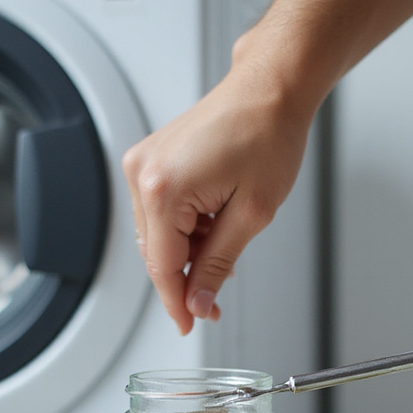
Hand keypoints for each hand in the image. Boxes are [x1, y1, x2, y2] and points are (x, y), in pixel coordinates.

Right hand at [122, 67, 313, 334]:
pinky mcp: (151, 158)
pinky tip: (214, 218)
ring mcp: (144, 163)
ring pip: (157, 234)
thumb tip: (198, 301)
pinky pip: (160, 210)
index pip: (161, 266)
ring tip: (228, 234)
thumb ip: (218, 264)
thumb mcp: (252, 213)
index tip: (188, 325)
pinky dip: (184, 226)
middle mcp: (143, 174)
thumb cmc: (267, 133)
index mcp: (163, 189)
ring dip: (188, 249)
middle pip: (155, 252)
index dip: (177, 302)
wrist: (269, 88)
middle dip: (186, 276)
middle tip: (216, 294)